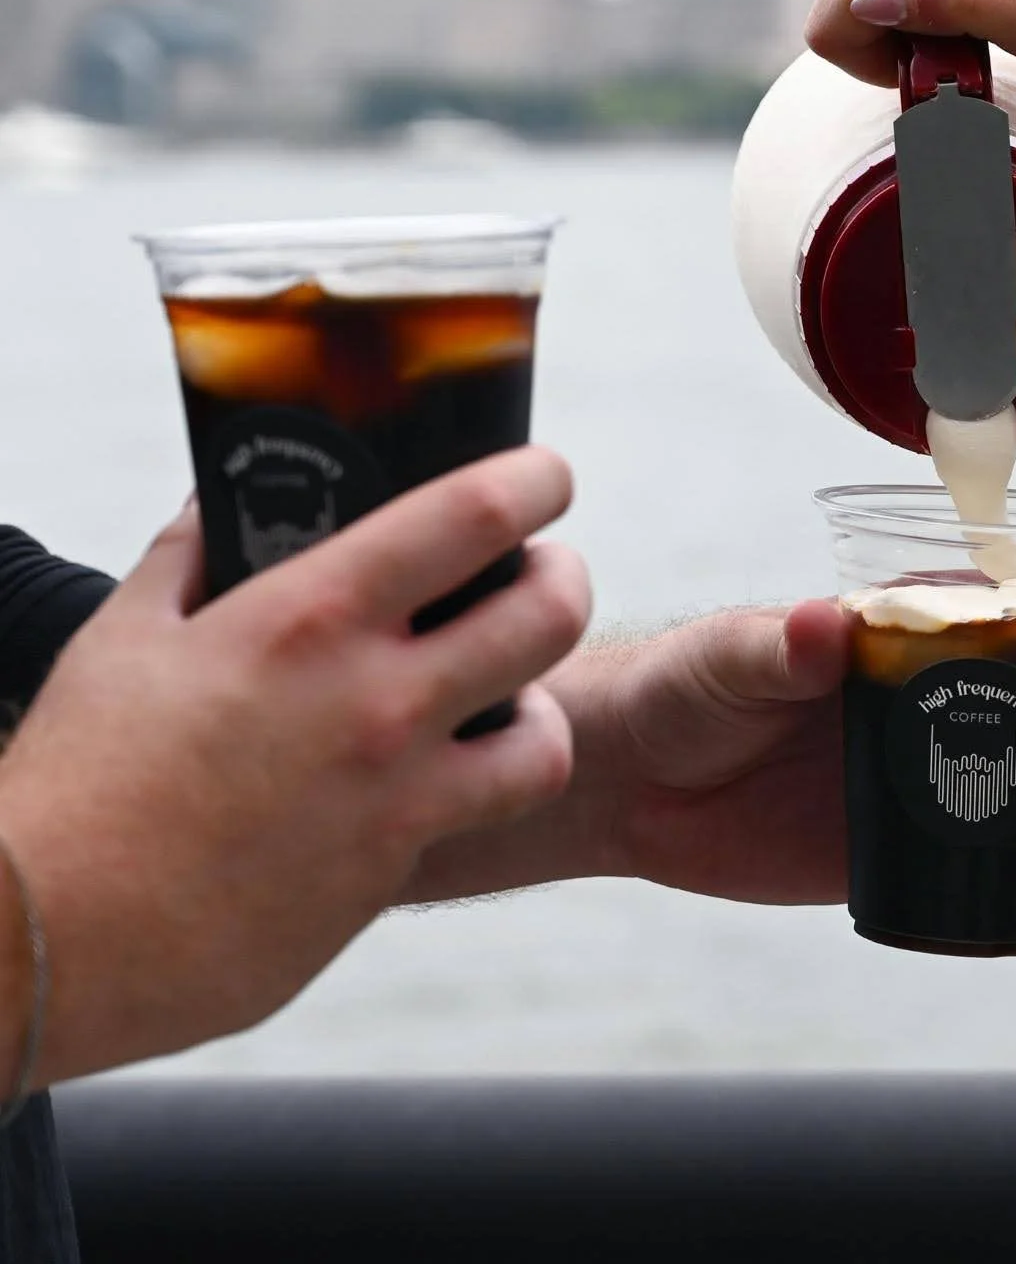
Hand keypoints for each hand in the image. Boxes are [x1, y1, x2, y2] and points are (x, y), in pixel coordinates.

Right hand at [0, 448, 588, 1086]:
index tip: (545, 476)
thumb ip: (192, 556)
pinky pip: (487, 813)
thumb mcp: (128, 635)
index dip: (535, 480)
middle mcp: (375, 698)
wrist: (52, 936)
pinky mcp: (393, 869)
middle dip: (567, 575)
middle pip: (550, 613)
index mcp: (311, 616)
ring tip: (515, 687)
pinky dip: (494, 782)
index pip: (472, 515)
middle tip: (546, 570)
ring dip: (547, 697)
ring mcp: (396, 793)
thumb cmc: (81, 779)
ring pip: (550, 735)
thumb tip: (223, 508)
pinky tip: (459, 768)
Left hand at [405, 600, 1015, 909]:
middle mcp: (913, 697)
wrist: (629, 788)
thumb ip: (772, 644)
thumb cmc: (676, 692)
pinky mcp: (892, 845)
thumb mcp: (722, 660)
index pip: (990, 603)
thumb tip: (823, 624)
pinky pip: (980, 851)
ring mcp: (911, 772)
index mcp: (883, 633)